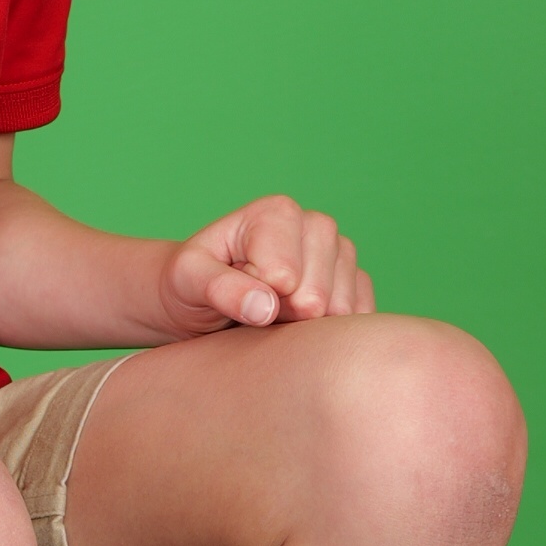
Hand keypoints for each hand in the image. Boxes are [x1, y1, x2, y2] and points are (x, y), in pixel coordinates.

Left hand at [159, 195, 373, 333]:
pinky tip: (297, 322)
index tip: (236, 288)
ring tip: (273, 311)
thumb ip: (219, 288)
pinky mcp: (356, 282)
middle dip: (281, 315)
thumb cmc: (192, 283)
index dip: (255, 296)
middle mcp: (317, 225)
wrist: (206, 299)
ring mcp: (342, 253)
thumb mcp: (188, 280)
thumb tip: (264, 308)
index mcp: (278, 213)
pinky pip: (357, 318)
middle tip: (254, 305)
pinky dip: (327, 333)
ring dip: (303, 327)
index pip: (284, 278)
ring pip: (340, 312)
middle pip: (317, 298)